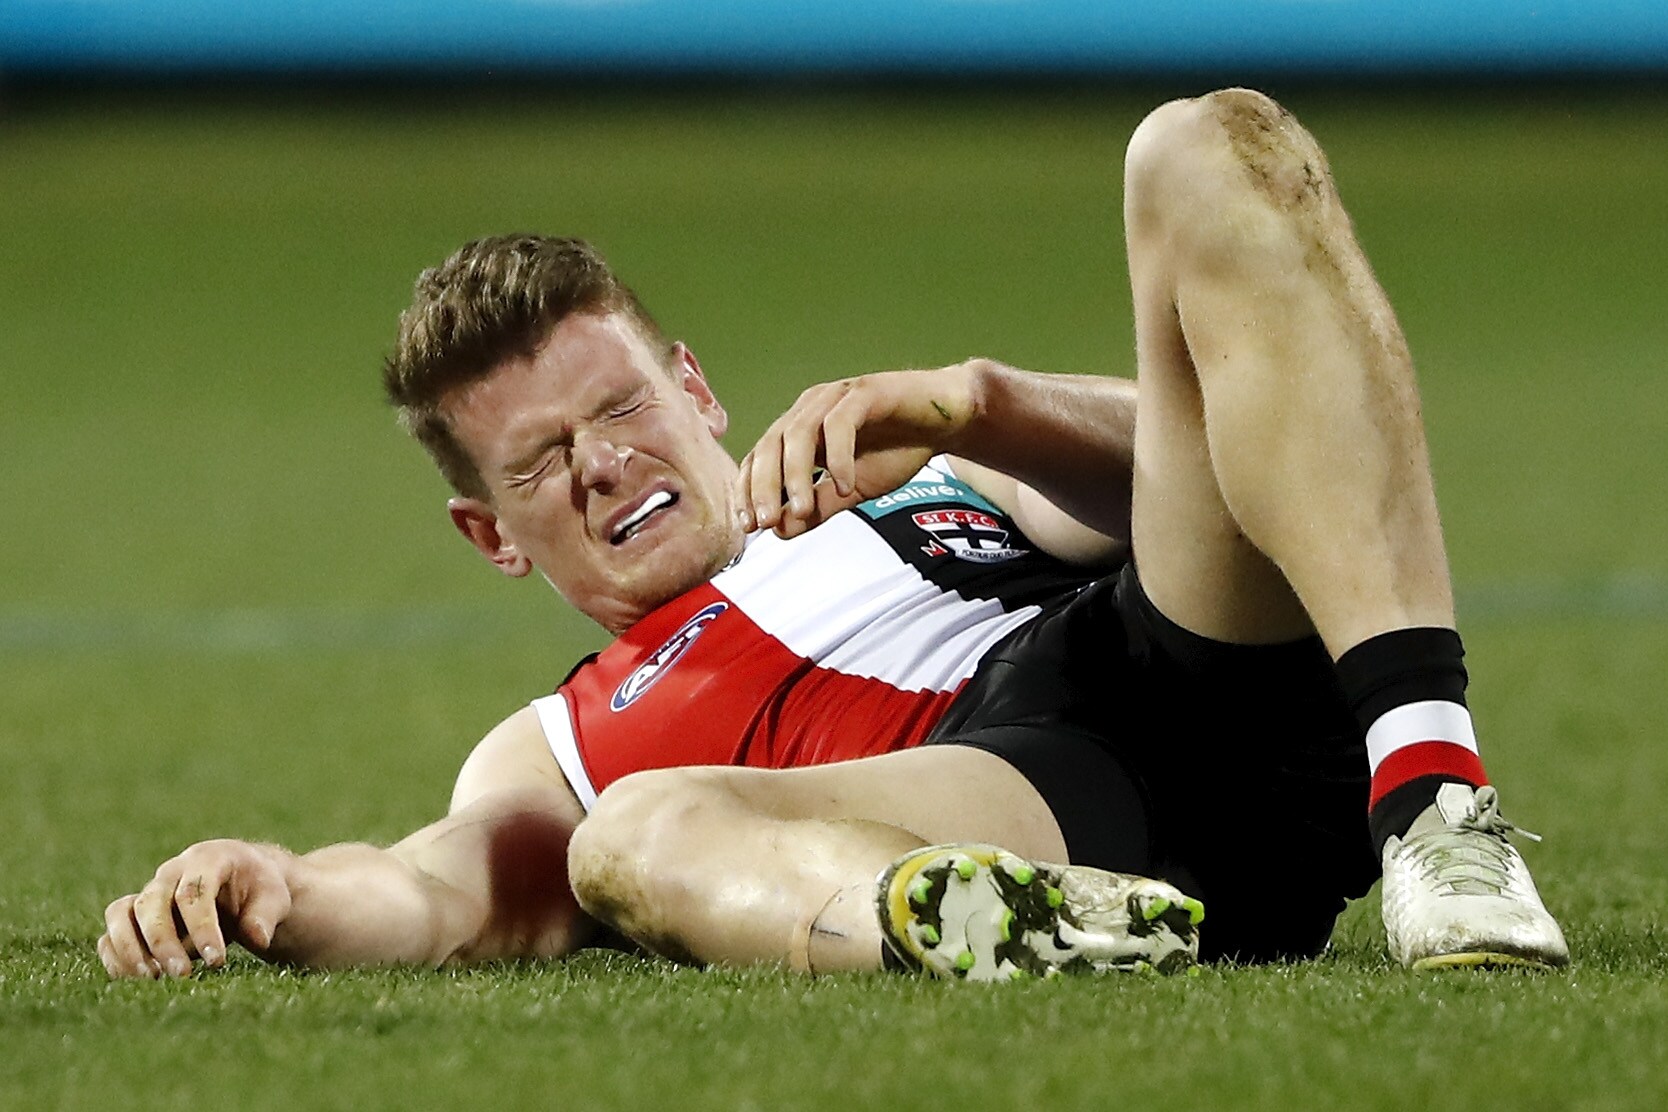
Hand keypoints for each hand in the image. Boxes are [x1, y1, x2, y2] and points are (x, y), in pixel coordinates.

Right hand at [98, 839, 292, 978]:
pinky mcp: (136, 917)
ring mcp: (149, 893)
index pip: (194, 893)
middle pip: (151, 904)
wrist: (246, 882)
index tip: (217, 961)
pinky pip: (111, 933)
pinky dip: (117, 956)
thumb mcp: (274, 897)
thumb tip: (257, 938)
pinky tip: (140, 979)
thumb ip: (265, 915)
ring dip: (130, 949)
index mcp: (207, 859)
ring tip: (151, 980)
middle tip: (182, 975)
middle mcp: (171, 873)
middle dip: (163, 942)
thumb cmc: (261, 889)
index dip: (202, 929)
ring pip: (120, 915)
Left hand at [737, 364, 979, 538]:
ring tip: (801, 510)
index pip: (760, 458)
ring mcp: (835, 398)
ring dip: (796, 475)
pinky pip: (840, 424)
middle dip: (763, 486)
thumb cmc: (896, 450)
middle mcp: (810, 409)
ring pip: (799, 433)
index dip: (748, 490)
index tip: (749, 526)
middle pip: (771, 445)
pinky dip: (838, 457)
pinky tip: (844, 486)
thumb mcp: (852, 491)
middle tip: (765, 522)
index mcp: (800, 430)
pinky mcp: (864, 392)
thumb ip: (818, 508)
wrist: (945, 422)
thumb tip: (780, 532)